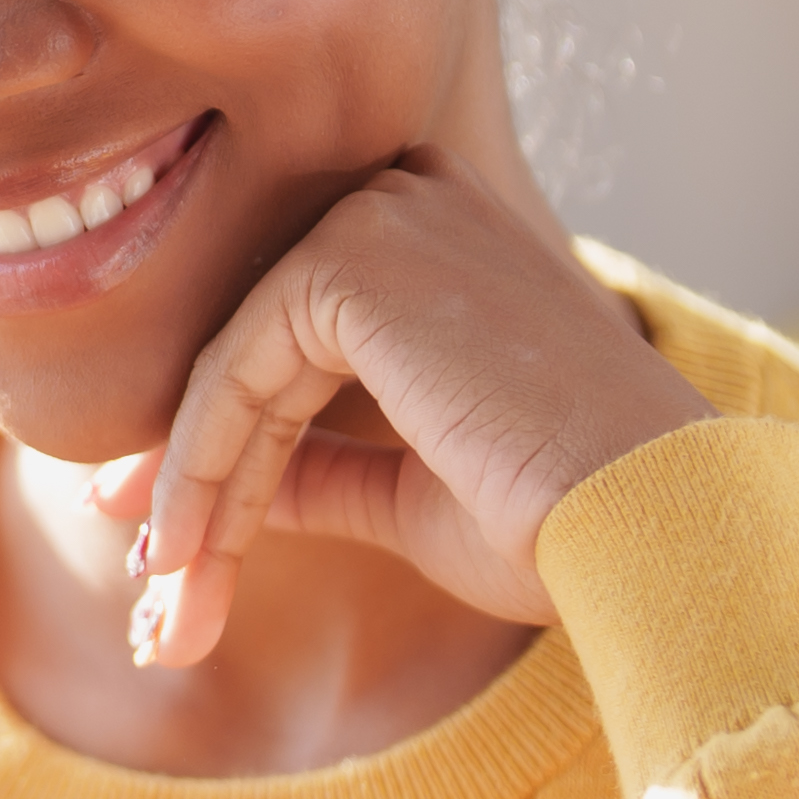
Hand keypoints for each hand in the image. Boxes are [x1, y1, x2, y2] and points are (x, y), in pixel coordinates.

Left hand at [95, 158, 714, 664]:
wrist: (648, 528)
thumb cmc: (561, 522)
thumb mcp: (411, 492)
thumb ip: (318, 467)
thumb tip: (216, 487)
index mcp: (450, 251)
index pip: (303, 341)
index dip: (227, 445)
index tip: (171, 541)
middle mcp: (420, 208)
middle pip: (260, 346)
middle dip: (195, 468)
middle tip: (150, 575)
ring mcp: (390, 216)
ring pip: (239, 363)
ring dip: (192, 484)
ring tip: (170, 590)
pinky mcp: (355, 256)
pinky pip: (236, 368)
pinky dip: (199, 462)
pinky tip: (187, 550)